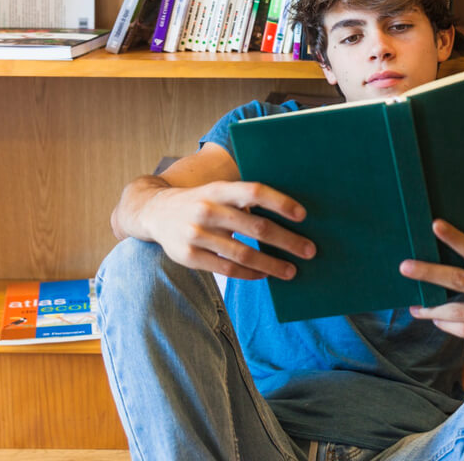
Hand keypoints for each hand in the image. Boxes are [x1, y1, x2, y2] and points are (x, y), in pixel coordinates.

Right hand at [142, 181, 315, 279]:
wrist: (154, 212)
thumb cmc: (201, 201)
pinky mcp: (188, 257)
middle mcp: (207, 210)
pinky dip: (250, 273)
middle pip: (255, 226)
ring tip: (292, 270)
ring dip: (272, 264)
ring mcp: (196, 234)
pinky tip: (265, 274)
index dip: (280, 202)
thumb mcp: (217, 190)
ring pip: (243, 253)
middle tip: (310, 250)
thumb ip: (245, 198)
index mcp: (218, 189)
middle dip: (287, 240)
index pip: (254, 191)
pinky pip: (226, 268)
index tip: (303, 215)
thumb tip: (289, 213)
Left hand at [399, 220, 463, 355]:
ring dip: (432, 308)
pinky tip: (436, 318)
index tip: (435, 226)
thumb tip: (462, 248)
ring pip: (458, 312)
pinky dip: (447, 325)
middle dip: (430, 273)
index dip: (456, 239)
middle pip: (461, 281)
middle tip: (404, 267)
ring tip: (415, 305)